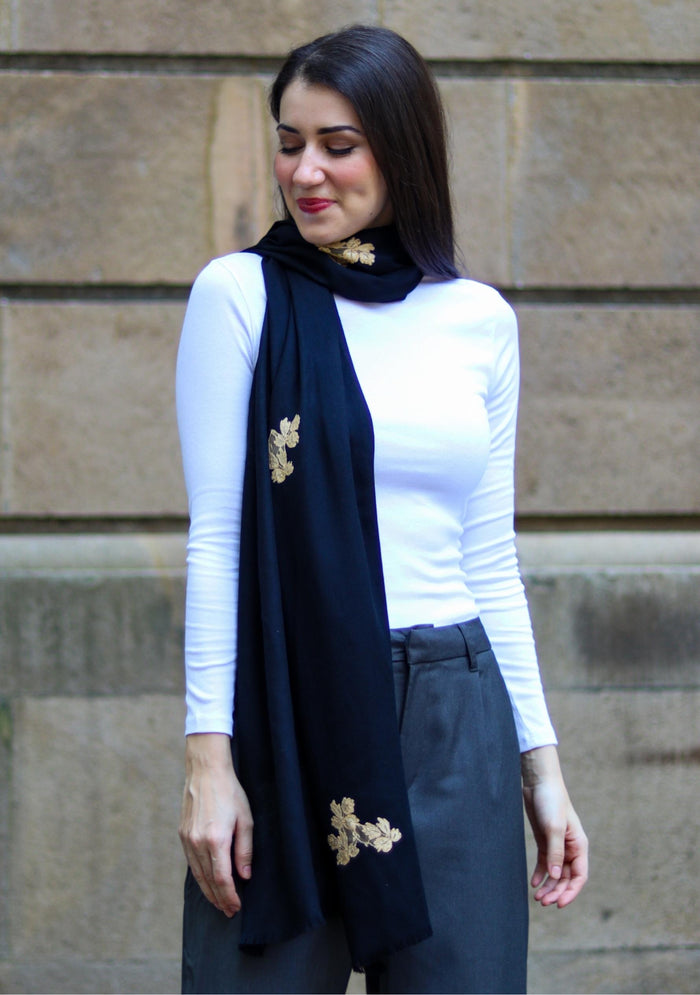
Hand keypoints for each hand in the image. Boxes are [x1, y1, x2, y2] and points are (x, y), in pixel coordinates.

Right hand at [178, 733, 252, 916]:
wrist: (205, 772)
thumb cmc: (229, 792)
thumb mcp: (245, 819)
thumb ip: (244, 850)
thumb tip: (244, 876)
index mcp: (216, 840)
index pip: (222, 879)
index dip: (229, 896)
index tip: (236, 907)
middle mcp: (198, 843)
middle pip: (208, 881)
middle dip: (219, 899)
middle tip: (229, 911)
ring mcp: (187, 840)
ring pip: (197, 875)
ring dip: (208, 892)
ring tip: (218, 903)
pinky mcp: (182, 835)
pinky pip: (191, 863)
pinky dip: (199, 877)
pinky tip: (206, 882)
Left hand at [521, 745, 587, 907]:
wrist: (538, 782)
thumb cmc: (551, 801)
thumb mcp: (553, 827)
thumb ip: (555, 852)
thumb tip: (555, 876)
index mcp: (579, 845)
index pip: (579, 876)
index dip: (571, 892)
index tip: (559, 904)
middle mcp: (570, 848)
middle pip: (566, 878)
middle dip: (556, 891)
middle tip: (542, 902)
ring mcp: (557, 845)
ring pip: (555, 873)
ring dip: (548, 886)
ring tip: (537, 897)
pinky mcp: (545, 841)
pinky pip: (545, 863)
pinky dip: (540, 874)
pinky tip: (533, 883)